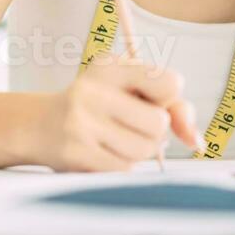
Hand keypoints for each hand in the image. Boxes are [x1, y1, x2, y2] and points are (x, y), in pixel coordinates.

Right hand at [33, 54, 200, 171]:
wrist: (39, 125)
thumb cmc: (96, 106)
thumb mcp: (128, 89)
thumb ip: (172, 106)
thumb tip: (195, 141)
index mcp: (110, 66)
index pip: (170, 83)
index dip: (169, 99)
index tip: (152, 101)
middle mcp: (94, 90)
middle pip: (160, 123)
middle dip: (155, 132)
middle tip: (132, 125)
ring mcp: (82, 123)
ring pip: (145, 150)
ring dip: (138, 151)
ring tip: (115, 139)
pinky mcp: (77, 154)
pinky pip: (125, 169)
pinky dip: (121, 165)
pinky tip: (102, 152)